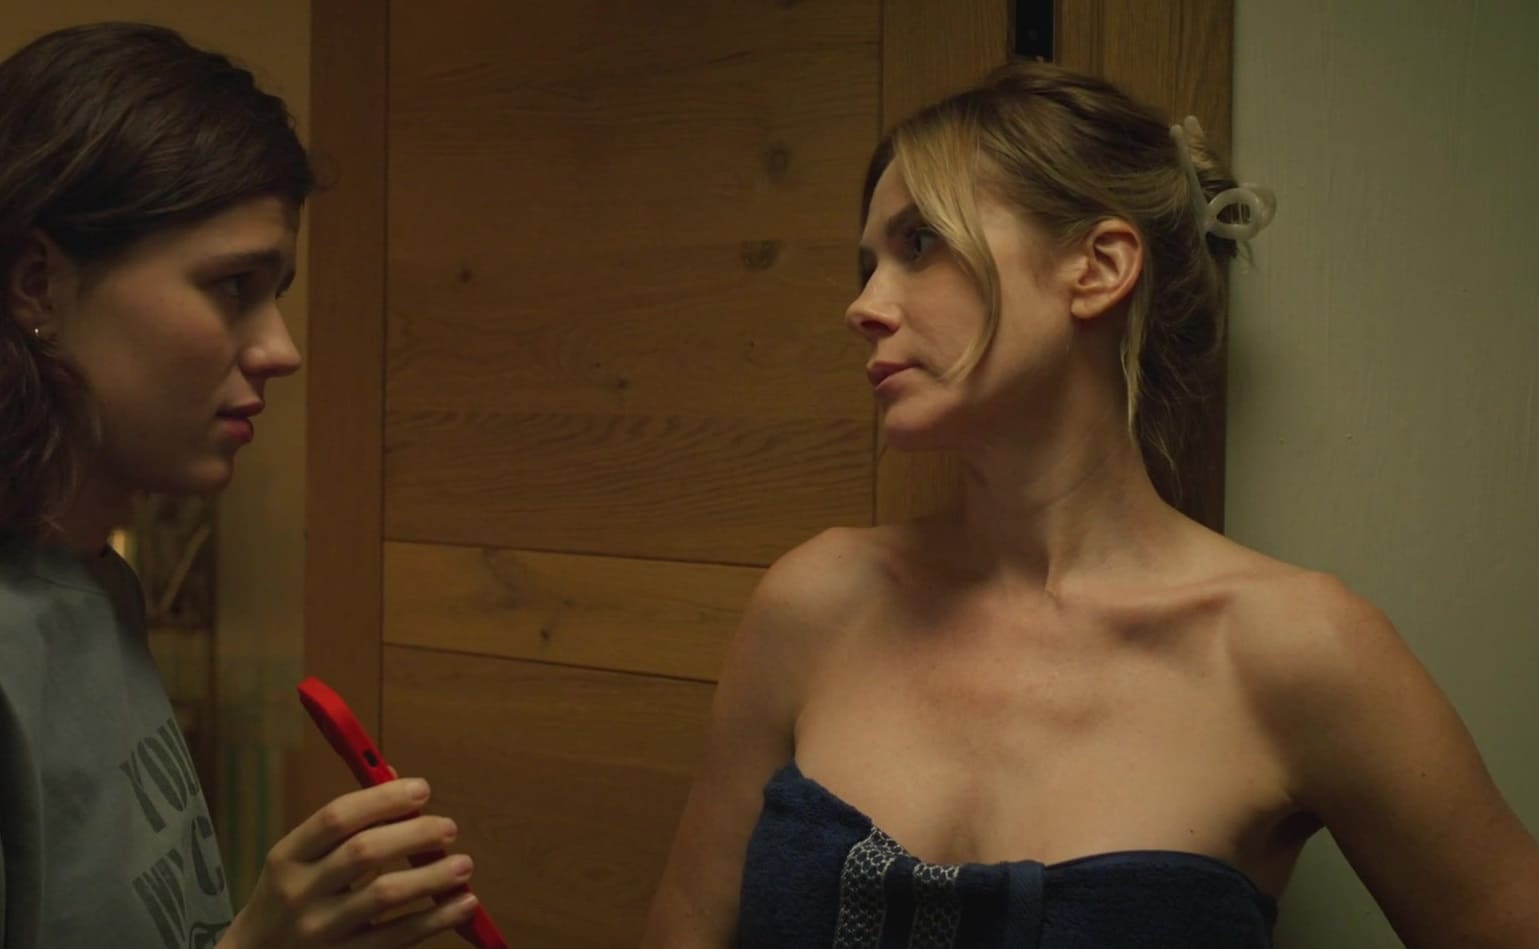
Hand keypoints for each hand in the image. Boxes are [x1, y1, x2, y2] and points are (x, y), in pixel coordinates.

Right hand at [217, 778, 479, 947]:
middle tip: (449, 827)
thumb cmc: (291, 896)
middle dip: (414, 834)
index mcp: (288, 856)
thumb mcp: (300, 858)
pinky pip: (398, 937)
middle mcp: (300, 892)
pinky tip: (462, 905)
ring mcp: (321, 930)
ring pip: (385, 896)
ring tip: (463, 865)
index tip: (422, 790)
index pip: (336, 817)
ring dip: (432, 877)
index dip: (383, 799)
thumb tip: (396, 780)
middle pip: (364, 853)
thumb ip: (345, 823)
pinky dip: (436, 919)